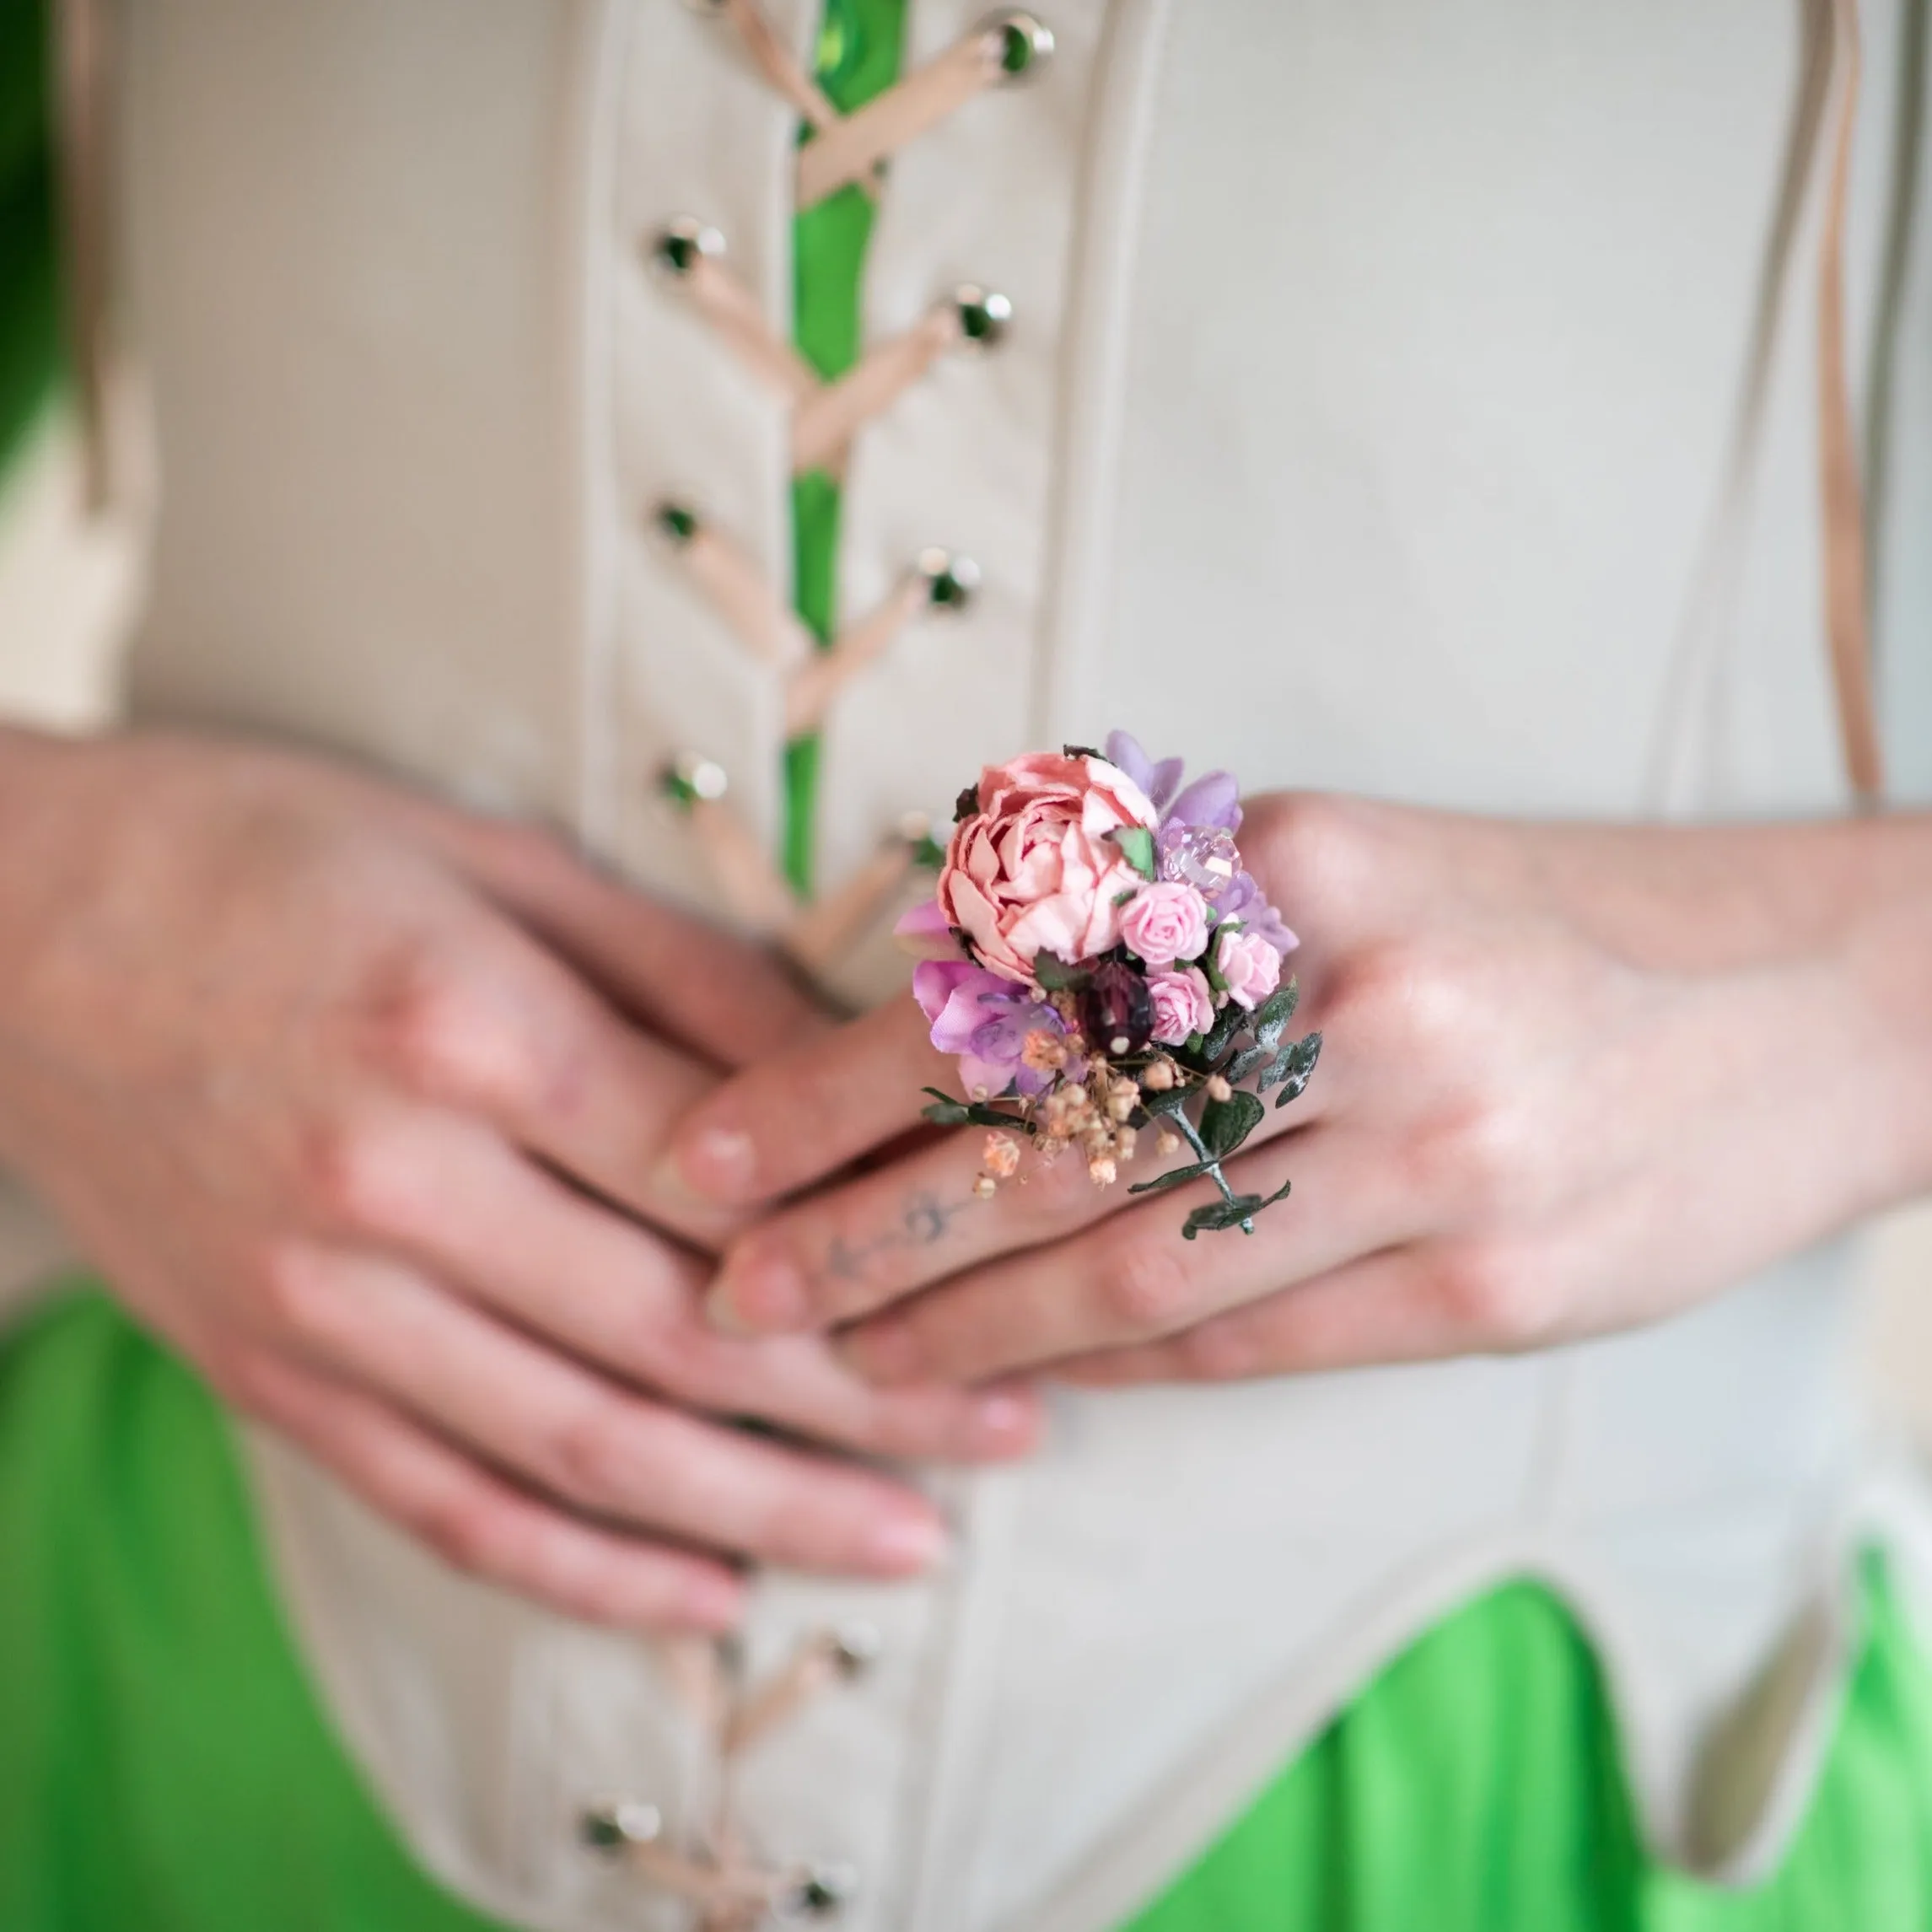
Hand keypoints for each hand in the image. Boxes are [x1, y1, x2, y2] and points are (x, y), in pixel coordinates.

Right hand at [0, 729, 1036, 1627]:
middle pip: (684, 1334)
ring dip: (769, 1510)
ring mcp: (321, 1304)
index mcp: (468, 1032)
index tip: (994, 1274)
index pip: (730, 1179)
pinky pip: (449, 1505)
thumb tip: (850, 1065)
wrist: (9, 925)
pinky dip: (589, 1568)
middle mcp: (394, 1187)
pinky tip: (710, 1594)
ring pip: (587, 1450)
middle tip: (1011, 1430)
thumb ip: (683, 971)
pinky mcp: (270, 1374)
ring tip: (910, 1542)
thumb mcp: (494, 859)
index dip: (880, 1243)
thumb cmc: (270, 855)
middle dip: (871, 1400)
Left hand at [658, 794, 1931, 1385]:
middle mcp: (1346, 998)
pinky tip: (1017, 1383)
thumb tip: (950, 1045)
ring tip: (844, 1360)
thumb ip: (1157, 940)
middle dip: (859, 1230)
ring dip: (960, 1328)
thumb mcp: (1340, 864)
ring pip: (1125, 1262)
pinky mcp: (1486, 1283)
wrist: (1795, 1001)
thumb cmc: (1525, 923)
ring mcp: (1425, 1149)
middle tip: (730, 1291)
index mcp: (1286, 862)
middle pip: (1041, 1139)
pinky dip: (1108, 1365)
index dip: (835, 1085)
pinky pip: (1241, 1338)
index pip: (1004, 988)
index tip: (710, 1154)